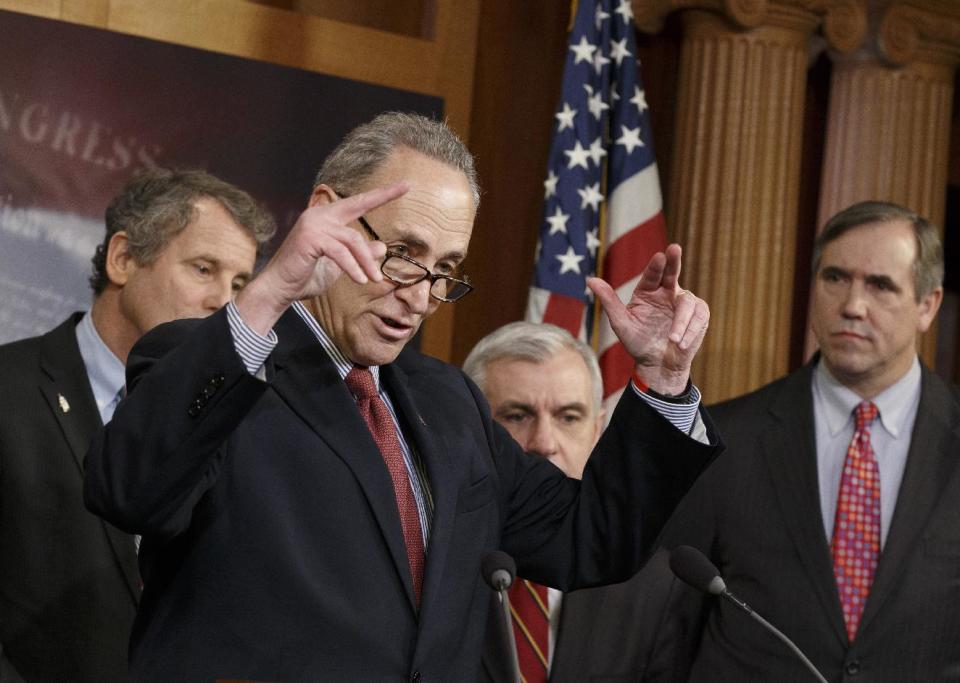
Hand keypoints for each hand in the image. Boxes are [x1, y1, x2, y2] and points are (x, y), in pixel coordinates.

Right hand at [235, 182, 407, 333]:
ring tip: (375, 279)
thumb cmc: (306, 276)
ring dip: (366, 262)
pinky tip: (360, 280)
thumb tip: (382, 246)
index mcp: (326, 218)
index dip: (380, 194)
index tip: (404, 185)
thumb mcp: (340, 265)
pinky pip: (340, 253)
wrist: (279, 289)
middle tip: (406, 187)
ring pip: (352, 240)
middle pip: (357, 205)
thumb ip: (359, 254)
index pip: (357, 203)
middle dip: (382, 195)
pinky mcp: (310, 238)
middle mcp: (319, 215)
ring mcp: (313, 224)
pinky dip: (353, 267)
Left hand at [587, 244, 708, 394]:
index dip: (656, 265)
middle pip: (672, 273)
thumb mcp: (621, 323)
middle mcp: (666, 292)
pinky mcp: (698, 315)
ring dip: (681, 321)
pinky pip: (698, 317)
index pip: (652, 275)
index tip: (659, 256)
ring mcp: (683, 303)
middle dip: (674, 261)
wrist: (656, 364)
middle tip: (674, 248)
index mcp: (647, 291)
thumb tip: (589, 280)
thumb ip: (608, 301)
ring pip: (687, 301)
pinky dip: (690, 330)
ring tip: (673, 340)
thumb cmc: (637, 342)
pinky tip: (681, 344)